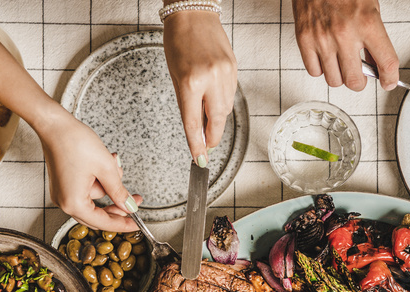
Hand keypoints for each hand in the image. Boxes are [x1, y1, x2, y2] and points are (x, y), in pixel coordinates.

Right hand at [33, 108, 141, 232]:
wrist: (54, 124)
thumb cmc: (74, 142)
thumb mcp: (105, 168)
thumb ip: (119, 192)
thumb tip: (128, 206)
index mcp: (74, 203)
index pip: (104, 222)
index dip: (123, 224)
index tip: (137, 223)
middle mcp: (65, 202)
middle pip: (98, 215)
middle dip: (118, 206)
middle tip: (135, 200)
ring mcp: (62, 194)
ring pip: (94, 199)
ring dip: (108, 186)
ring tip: (113, 164)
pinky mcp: (63, 185)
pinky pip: (86, 190)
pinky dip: (98, 181)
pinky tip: (104, 164)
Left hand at [163, 10, 237, 165]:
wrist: (194, 14)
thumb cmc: (178, 41)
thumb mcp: (174, 76)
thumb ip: (186, 104)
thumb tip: (195, 129)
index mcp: (191, 82)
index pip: (193, 123)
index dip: (197, 146)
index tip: (199, 160)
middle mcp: (212, 79)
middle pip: (217, 121)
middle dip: (211, 137)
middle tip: (206, 148)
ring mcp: (226, 74)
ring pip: (225, 109)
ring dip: (216, 121)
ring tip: (206, 123)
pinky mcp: (235, 69)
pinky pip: (230, 95)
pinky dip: (221, 104)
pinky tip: (213, 102)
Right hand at [292, 0, 398, 90]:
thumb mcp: (370, 9)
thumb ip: (374, 39)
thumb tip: (377, 64)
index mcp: (367, 22)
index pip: (386, 62)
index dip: (390, 78)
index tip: (389, 82)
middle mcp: (344, 33)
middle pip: (355, 81)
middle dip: (360, 82)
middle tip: (360, 75)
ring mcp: (322, 39)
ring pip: (334, 81)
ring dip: (340, 76)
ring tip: (341, 63)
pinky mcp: (305, 40)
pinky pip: (315, 71)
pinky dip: (321, 69)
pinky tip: (326, 57)